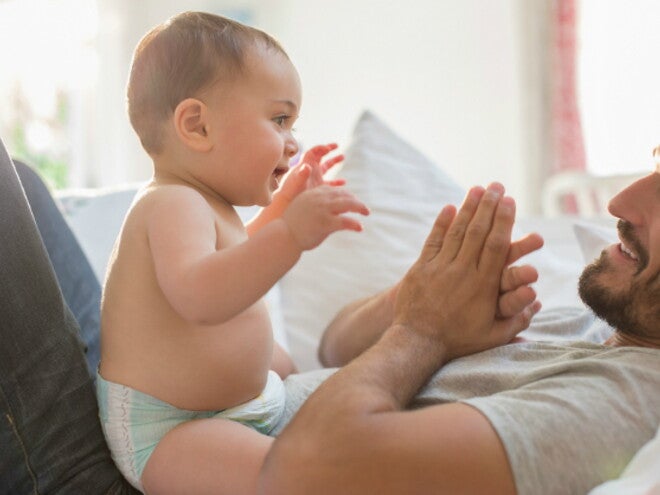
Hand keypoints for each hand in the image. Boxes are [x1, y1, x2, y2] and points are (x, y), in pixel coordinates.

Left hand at [276, 143, 344, 202]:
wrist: (287, 202)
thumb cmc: (290, 191)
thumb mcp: (296, 182)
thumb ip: (302, 174)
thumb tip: (307, 166)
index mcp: (305, 165)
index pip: (313, 152)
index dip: (320, 148)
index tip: (328, 148)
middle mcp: (310, 169)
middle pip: (320, 156)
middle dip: (328, 149)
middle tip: (337, 145)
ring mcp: (315, 178)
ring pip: (326, 166)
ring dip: (334, 161)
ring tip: (342, 156)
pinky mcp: (318, 187)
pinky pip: (329, 182)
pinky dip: (336, 181)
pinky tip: (343, 182)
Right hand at [282, 184, 368, 249]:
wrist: (283, 237)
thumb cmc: (292, 226)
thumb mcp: (302, 208)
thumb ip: (316, 205)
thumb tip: (326, 208)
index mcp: (313, 194)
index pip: (334, 190)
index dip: (346, 194)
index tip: (352, 200)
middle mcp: (319, 199)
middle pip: (344, 195)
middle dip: (355, 201)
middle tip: (364, 208)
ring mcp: (323, 210)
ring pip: (348, 204)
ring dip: (360, 208)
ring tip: (366, 213)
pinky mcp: (326, 223)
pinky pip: (345, 221)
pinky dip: (355, 224)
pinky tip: (360, 228)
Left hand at [393, 183, 535, 360]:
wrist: (417, 341)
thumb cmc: (457, 340)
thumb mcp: (492, 336)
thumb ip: (517, 319)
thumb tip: (538, 301)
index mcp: (484, 285)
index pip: (498, 245)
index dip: (504, 220)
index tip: (510, 201)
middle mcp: (463, 271)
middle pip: (478, 232)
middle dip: (489, 206)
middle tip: (497, 186)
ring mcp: (440, 267)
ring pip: (457, 231)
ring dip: (468, 208)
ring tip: (477, 189)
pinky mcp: (421, 268)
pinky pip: (433, 241)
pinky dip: (441, 223)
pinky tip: (449, 207)